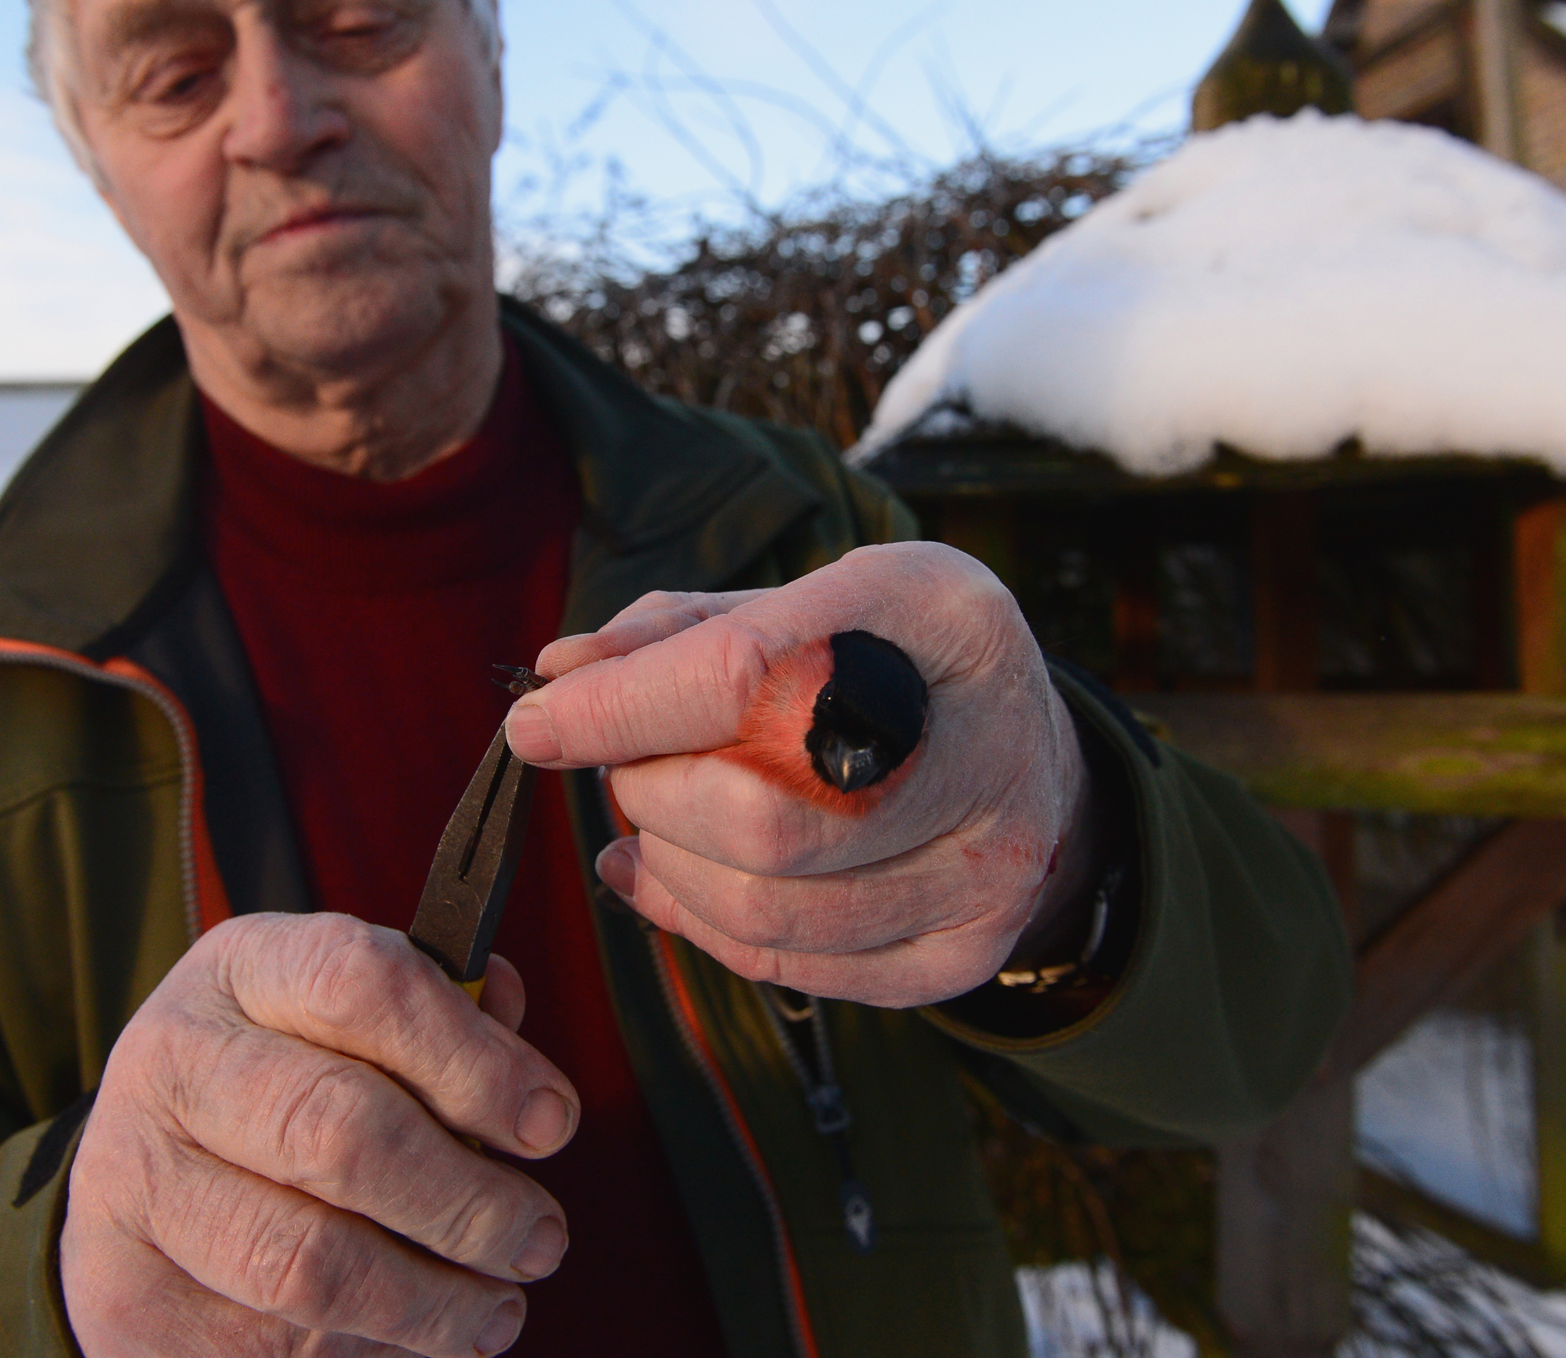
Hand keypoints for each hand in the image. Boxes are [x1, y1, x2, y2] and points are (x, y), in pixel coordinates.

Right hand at [61, 913, 579, 1357]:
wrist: (143, 1170)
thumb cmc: (289, 1075)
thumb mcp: (348, 1015)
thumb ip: (440, 1012)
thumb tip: (507, 1007)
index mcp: (241, 970)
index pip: (362, 985)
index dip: (472, 1060)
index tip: (552, 1123)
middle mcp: (173, 1064)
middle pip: (340, 1133)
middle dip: (467, 1201)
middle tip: (541, 1238)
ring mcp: (137, 1185)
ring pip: (307, 1264)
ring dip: (430, 1300)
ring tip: (498, 1307)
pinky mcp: (130, 1300)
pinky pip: (270, 1346)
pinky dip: (368, 1350)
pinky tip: (417, 1334)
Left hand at [504, 542, 1094, 1008]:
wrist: (1028, 754)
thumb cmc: (891, 659)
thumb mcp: (811, 599)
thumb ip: (682, 631)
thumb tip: (560, 673)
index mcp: (942, 617)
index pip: (750, 675)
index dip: (621, 710)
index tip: (536, 723)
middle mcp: (986, 745)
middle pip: (758, 815)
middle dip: (651, 796)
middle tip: (631, 768)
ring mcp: (989, 864)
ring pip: (767, 906)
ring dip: (667, 867)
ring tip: (651, 822)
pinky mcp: (965, 949)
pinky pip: (795, 965)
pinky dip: (705, 926)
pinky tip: (675, 879)